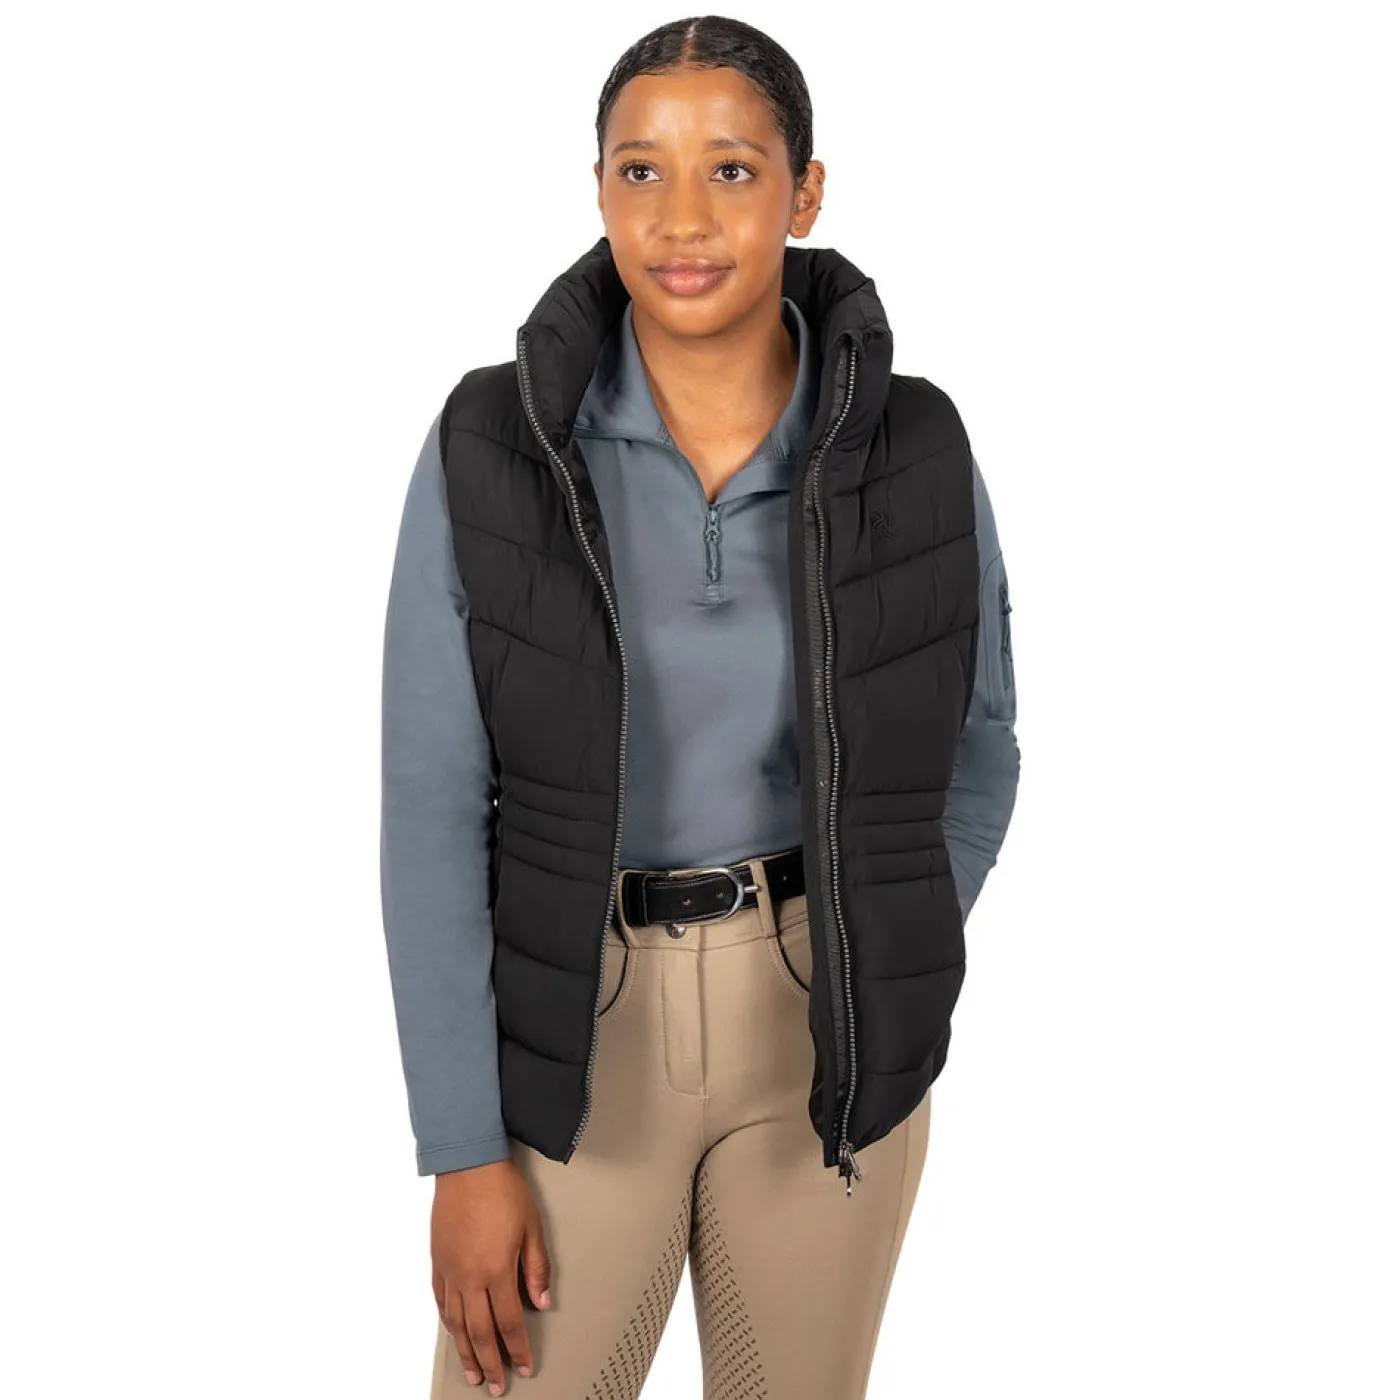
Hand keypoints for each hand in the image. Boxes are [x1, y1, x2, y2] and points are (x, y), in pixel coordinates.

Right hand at [431, 1158, 551, 1393]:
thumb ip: (537, 1269)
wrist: (468, 1165)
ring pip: (456, 1323)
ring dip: (466, 1352)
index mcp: (497, 1270)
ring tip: (474, 1373)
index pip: (509, 1323)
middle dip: (491, 1363)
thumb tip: (541, 1303)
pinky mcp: (438, 1261)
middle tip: (497, 1386)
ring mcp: (450, 1270)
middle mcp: (470, 1277)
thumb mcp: (531, 1227)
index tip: (524, 1366)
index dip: (518, 1349)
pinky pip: (441, 1301)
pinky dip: (448, 1322)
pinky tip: (454, 1332)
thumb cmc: (502, 1190)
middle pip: (480, 1332)